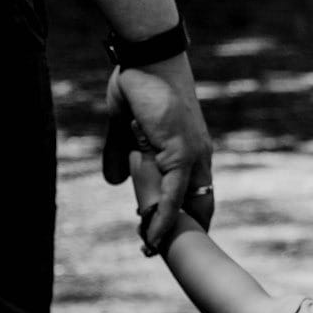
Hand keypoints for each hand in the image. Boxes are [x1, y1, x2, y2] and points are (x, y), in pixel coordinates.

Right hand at [105, 54, 213, 250]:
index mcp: (191, 151)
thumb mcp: (126, 129)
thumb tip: (113, 181)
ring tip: (152, 251)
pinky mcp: (181, 153)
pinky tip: (152, 235)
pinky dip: (163, 217)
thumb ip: (121, 155)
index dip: (182, 217)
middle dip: (183, 232)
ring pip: (184, 205)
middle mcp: (199, 157)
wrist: (146, 60)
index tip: (167, 237)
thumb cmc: (138, 86)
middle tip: (161, 253)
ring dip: (169, 231)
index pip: (194, 193)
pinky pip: (172, 194)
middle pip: (198, 205)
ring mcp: (192, 156)